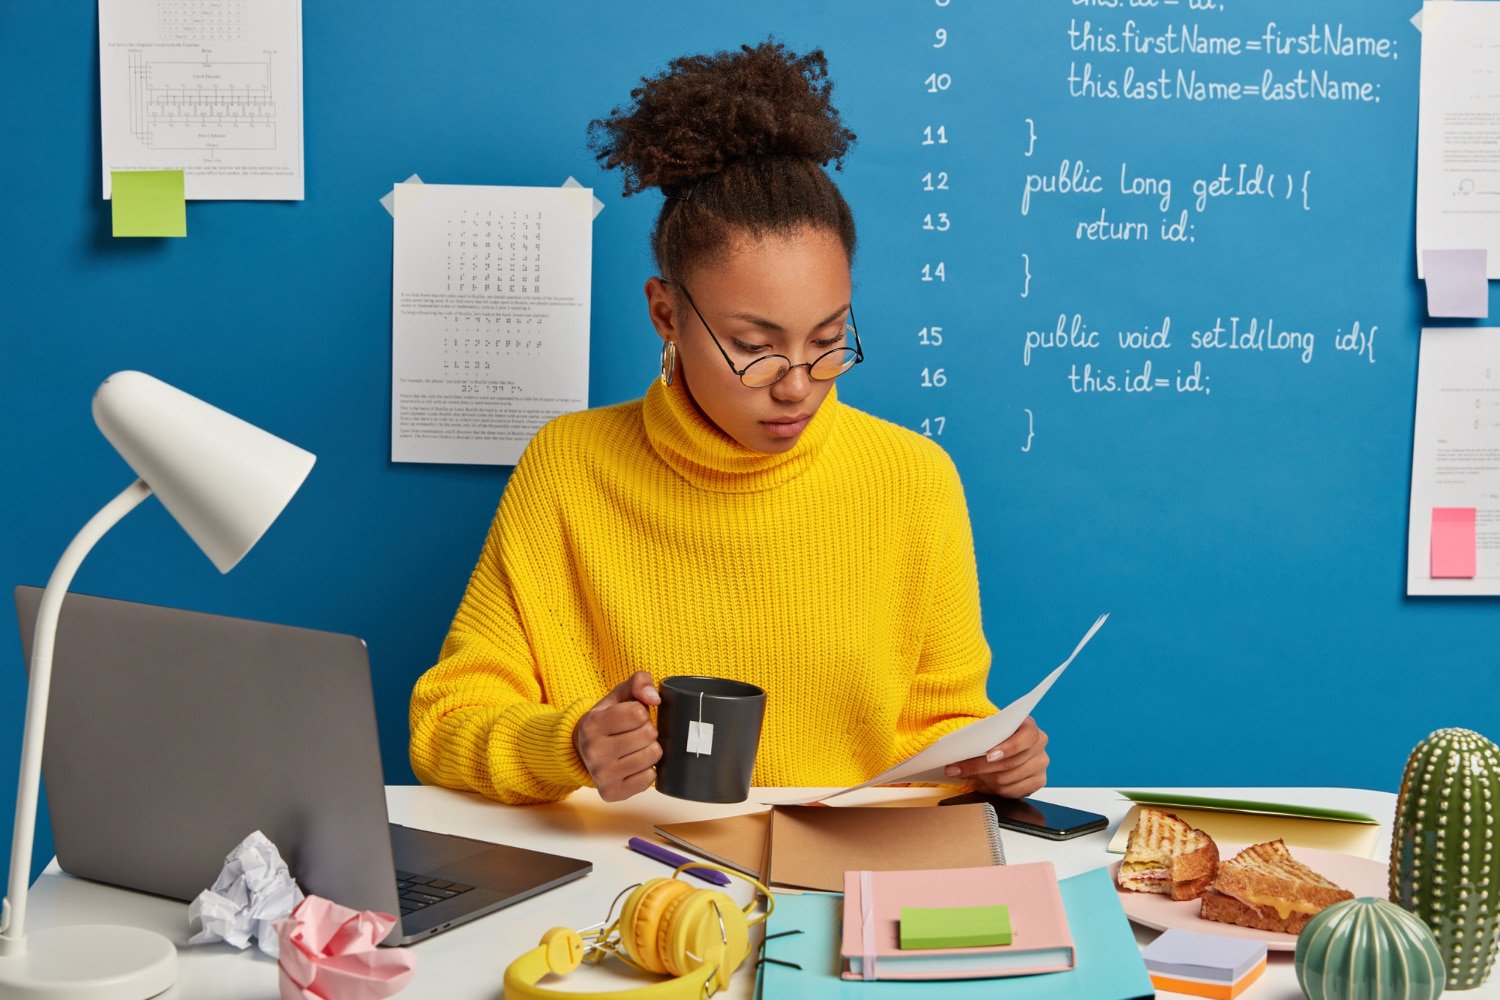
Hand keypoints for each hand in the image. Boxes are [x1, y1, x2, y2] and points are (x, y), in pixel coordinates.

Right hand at [573, 671, 662, 801]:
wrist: (583, 751)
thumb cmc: (608, 719)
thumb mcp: (619, 694)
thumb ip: (639, 682)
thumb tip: (654, 699)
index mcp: (592, 724)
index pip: (639, 713)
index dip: (641, 713)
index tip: (632, 717)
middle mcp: (593, 751)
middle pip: (648, 735)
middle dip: (648, 730)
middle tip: (634, 733)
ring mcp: (601, 775)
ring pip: (652, 757)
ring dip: (650, 749)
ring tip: (635, 748)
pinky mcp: (611, 793)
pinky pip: (649, 779)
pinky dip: (647, 770)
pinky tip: (634, 765)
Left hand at [943, 715, 1048, 798]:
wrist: (1005, 744)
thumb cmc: (996, 735)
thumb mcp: (991, 729)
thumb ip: (981, 736)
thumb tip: (958, 750)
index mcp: (1030, 728)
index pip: (1025, 738)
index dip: (1007, 748)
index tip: (988, 755)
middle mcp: (1039, 746)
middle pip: (1010, 763)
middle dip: (980, 767)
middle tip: (958, 769)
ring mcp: (1040, 765)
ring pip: (1007, 780)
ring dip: (983, 779)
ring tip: (967, 775)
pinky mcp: (1038, 782)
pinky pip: (1011, 792)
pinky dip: (992, 789)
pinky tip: (981, 783)